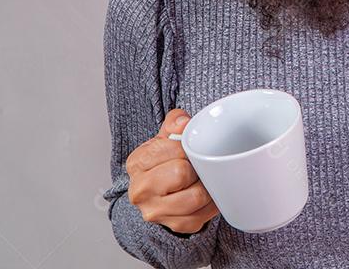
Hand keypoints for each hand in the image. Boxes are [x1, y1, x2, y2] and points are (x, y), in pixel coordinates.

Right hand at [125, 108, 220, 234]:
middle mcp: (141, 190)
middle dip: (194, 167)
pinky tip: (206, 193)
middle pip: (181, 173)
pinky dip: (211, 203)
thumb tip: (184, 122)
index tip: (188, 148)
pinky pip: (204, 214)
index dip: (186, 147)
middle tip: (196, 164)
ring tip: (202, 178)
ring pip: (196, 197)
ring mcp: (156, 212)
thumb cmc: (164, 161)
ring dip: (206, 185)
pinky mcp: (175, 225)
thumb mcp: (165, 137)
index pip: (169, 150)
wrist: (159, 192)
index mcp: (136, 164)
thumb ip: (174, 122)